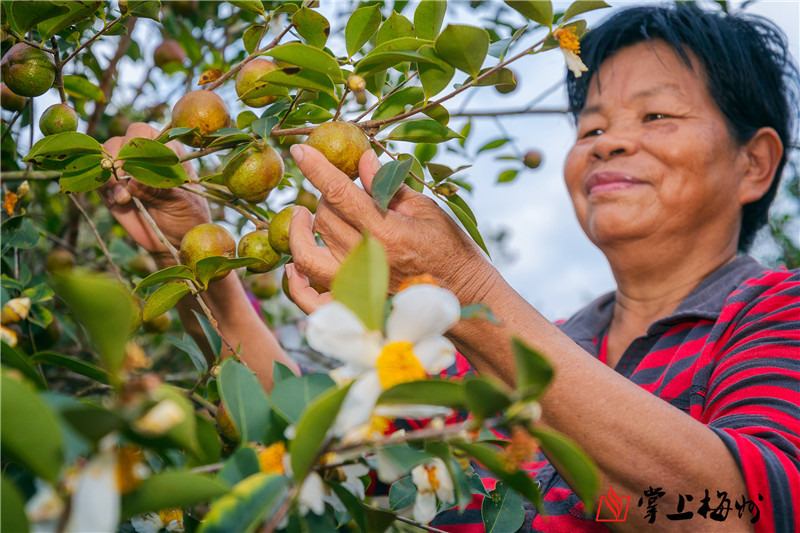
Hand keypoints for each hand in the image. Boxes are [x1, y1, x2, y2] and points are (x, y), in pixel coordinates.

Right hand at [98, 123, 210, 258]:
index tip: (136, 165)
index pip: (143, 133)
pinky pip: (96, 180)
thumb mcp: (182, 202)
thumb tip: (133, 181)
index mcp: (165, 150)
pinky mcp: (110, 188)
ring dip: (108, 177)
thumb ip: (159, 190)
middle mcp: (141, 156)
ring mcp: (123, 171)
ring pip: (103, 158)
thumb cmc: (187, 215)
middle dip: (117, 161)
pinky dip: (102, 189)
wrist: (175, 239)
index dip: (135, 146)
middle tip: (125, 183)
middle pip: (118, 141)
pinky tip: (117, 202)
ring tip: (123, 198)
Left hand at [286, 144, 496, 313]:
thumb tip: (363, 158)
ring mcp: (355, 287)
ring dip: (300, 232)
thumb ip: (389, 186)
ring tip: (303, 215)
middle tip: (338, 191)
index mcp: (385, 231)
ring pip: (307, 254)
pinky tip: (294, 266)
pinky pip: (309, 300)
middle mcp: (364, 260)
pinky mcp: (353, 307)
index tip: (299, 150)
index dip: (316, 168)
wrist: (464, 296)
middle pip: (324, 218)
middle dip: (325, 196)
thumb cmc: (450, 249)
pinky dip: (296, 284)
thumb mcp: (426, 210)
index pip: (339, 192)